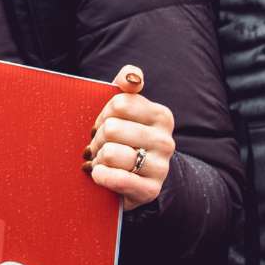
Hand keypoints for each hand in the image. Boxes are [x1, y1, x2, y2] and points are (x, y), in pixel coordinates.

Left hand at [84, 65, 174, 210]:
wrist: (138, 179)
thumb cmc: (124, 139)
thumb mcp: (125, 112)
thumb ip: (125, 88)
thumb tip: (132, 75)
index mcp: (161, 116)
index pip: (118, 104)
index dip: (103, 115)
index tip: (106, 125)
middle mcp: (166, 141)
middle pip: (111, 129)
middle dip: (97, 139)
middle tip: (101, 147)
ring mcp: (161, 167)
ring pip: (111, 153)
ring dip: (98, 159)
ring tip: (103, 162)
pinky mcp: (150, 190)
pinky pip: (117, 179)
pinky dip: (100, 176)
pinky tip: (100, 175)